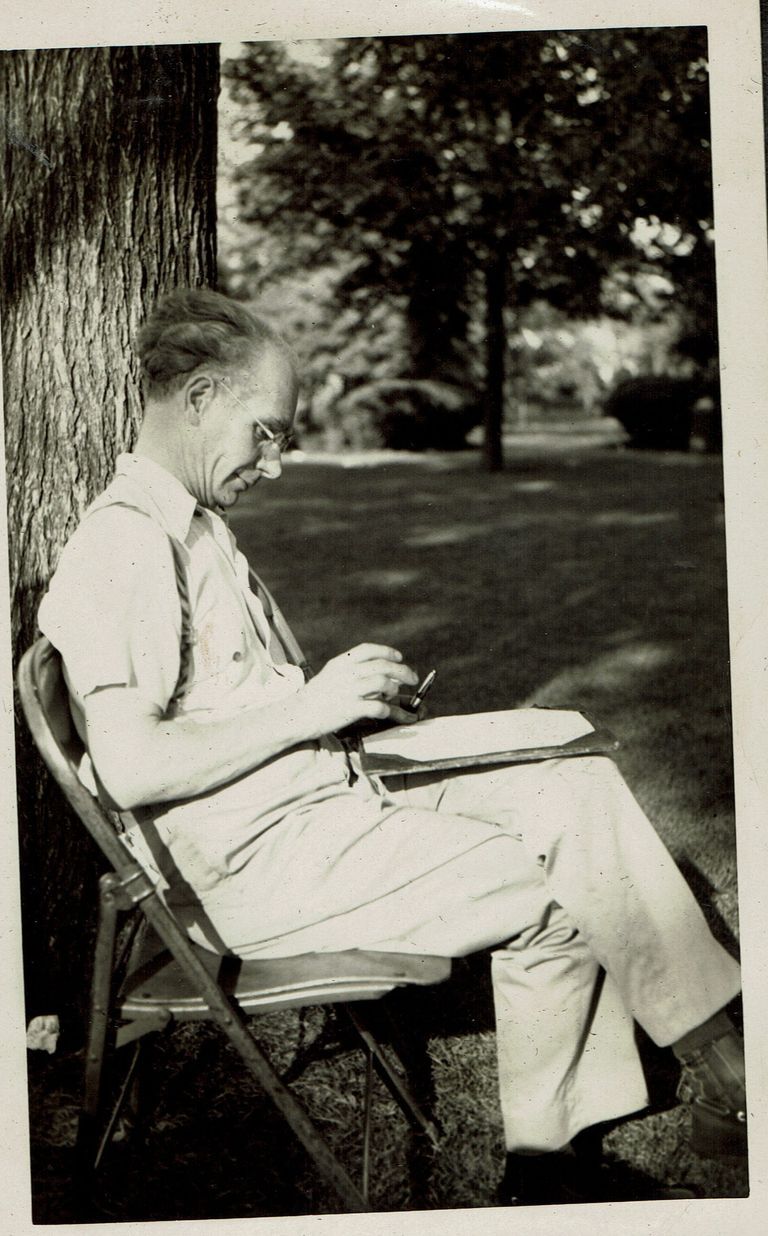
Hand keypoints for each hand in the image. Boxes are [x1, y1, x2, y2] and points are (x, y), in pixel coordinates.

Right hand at [298, 643, 418, 737]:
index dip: (387, 652)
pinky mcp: (351, 709)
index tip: (399, 657)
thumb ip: (352, 672)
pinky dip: (390, 711)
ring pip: (384, 683)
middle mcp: (346, 673)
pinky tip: (391, 713)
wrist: (298, 715)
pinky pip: (379, 707)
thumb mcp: (331, 676)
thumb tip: (381, 676)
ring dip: (394, 690)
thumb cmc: (316, 698)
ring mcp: (349, 691)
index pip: (368, 650)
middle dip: (402, 671)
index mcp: (341, 663)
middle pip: (383, 666)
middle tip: (412, 678)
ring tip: (394, 696)